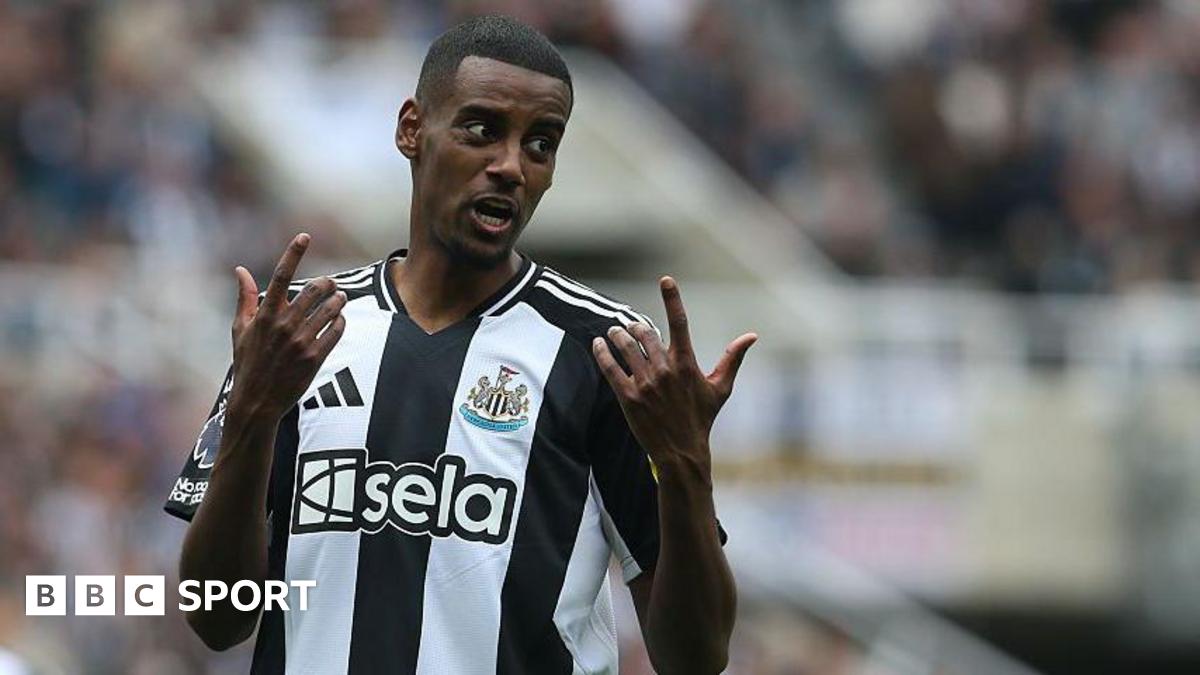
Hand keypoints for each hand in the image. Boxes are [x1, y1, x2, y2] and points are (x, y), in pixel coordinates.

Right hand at [226, 233, 347, 422]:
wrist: (257, 402)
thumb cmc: (247, 363)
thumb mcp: (241, 330)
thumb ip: (245, 298)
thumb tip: (240, 270)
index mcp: (265, 316)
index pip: (281, 276)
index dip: (294, 253)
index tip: (304, 236)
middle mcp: (284, 326)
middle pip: (315, 290)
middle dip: (327, 282)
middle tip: (331, 282)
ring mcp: (301, 342)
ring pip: (331, 309)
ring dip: (339, 300)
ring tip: (341, 297)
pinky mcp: (315, 358)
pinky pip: (336, 331)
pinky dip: (341, 322)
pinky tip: (340, 319)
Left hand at [592, 276, 755, 475]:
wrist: (681, 452)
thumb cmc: (701, 419)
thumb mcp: (720, 388)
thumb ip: (732, 358)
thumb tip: (752, 336)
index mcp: (686, 363)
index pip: (680, 322)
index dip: (673, 299)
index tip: (666, 279)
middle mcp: (665, 370)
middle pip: (644, 334)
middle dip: (635, 327)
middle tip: (630, 326)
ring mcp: (645, 383)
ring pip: (625, 347)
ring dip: (617, 335)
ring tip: (613, 333)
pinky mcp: (628, 396)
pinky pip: (610, 367)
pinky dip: (602, 352)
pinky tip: (597, 344)